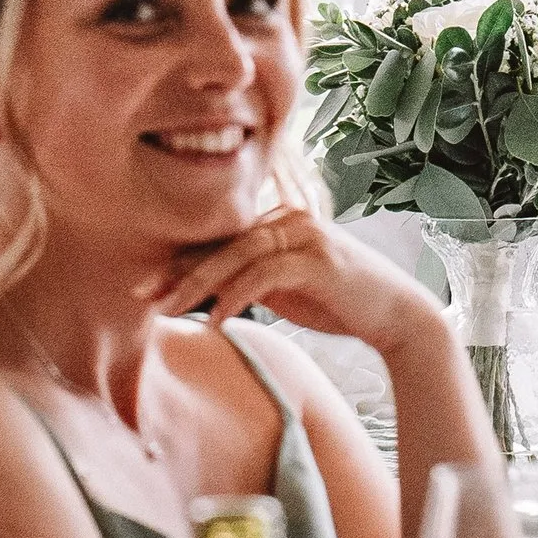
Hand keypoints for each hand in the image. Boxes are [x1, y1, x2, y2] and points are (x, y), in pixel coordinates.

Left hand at [139, 205, 441, 357]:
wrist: (395, 315)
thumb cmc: (339, 302)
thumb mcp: (285, 290)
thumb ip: (249, 279)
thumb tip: (204, 289)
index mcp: (281, 222)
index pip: (222, 239)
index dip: (182, 262)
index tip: (146, 287)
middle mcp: (291, 219)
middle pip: (223, 242)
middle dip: (178, 270)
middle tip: (142, 293)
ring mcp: (306, 236)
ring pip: (238, 254)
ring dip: (197, 283)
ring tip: (167, 308)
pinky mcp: (317, 259)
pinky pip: (264, 273)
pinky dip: (235, 294)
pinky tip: (216, 318)